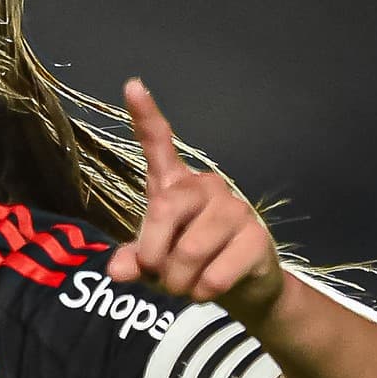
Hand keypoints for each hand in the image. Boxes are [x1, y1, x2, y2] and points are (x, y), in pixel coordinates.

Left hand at [106, 78, 283, 322]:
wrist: (240, 288)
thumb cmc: (187, 265)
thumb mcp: (153, 262)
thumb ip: (133, 260)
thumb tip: (119, 271)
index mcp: (175, 185)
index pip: (159, 144)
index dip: (145, 116)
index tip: (132, 86)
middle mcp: (206, 187)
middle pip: (163, 211)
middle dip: (151, 256)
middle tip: (156, 277)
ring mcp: (235, 208)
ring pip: (190, 250)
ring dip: (177, 281)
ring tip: (184, 287)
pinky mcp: (258, 237)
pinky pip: (217, 273)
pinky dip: (204, 291)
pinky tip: (209, 290)